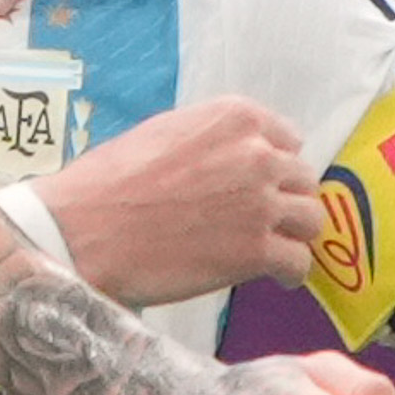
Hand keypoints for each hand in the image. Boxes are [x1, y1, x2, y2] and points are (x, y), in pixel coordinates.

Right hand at [40, 98, 316, 307]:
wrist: (83, 231)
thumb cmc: (107, 183)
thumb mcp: (165, 134)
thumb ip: (211, 142)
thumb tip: (229, 162)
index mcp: (235, 117)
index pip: (287, 139)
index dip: (275, 166)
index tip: (263, 184)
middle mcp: (258, 154)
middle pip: (302, 179)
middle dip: (284, 200)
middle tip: (262, 221)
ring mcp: (262, 203)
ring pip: (310, 219)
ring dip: (293, 235)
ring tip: (272, 249)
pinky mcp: (257, 252)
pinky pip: (298, 263)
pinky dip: (289, 273)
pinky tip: (273, 277)